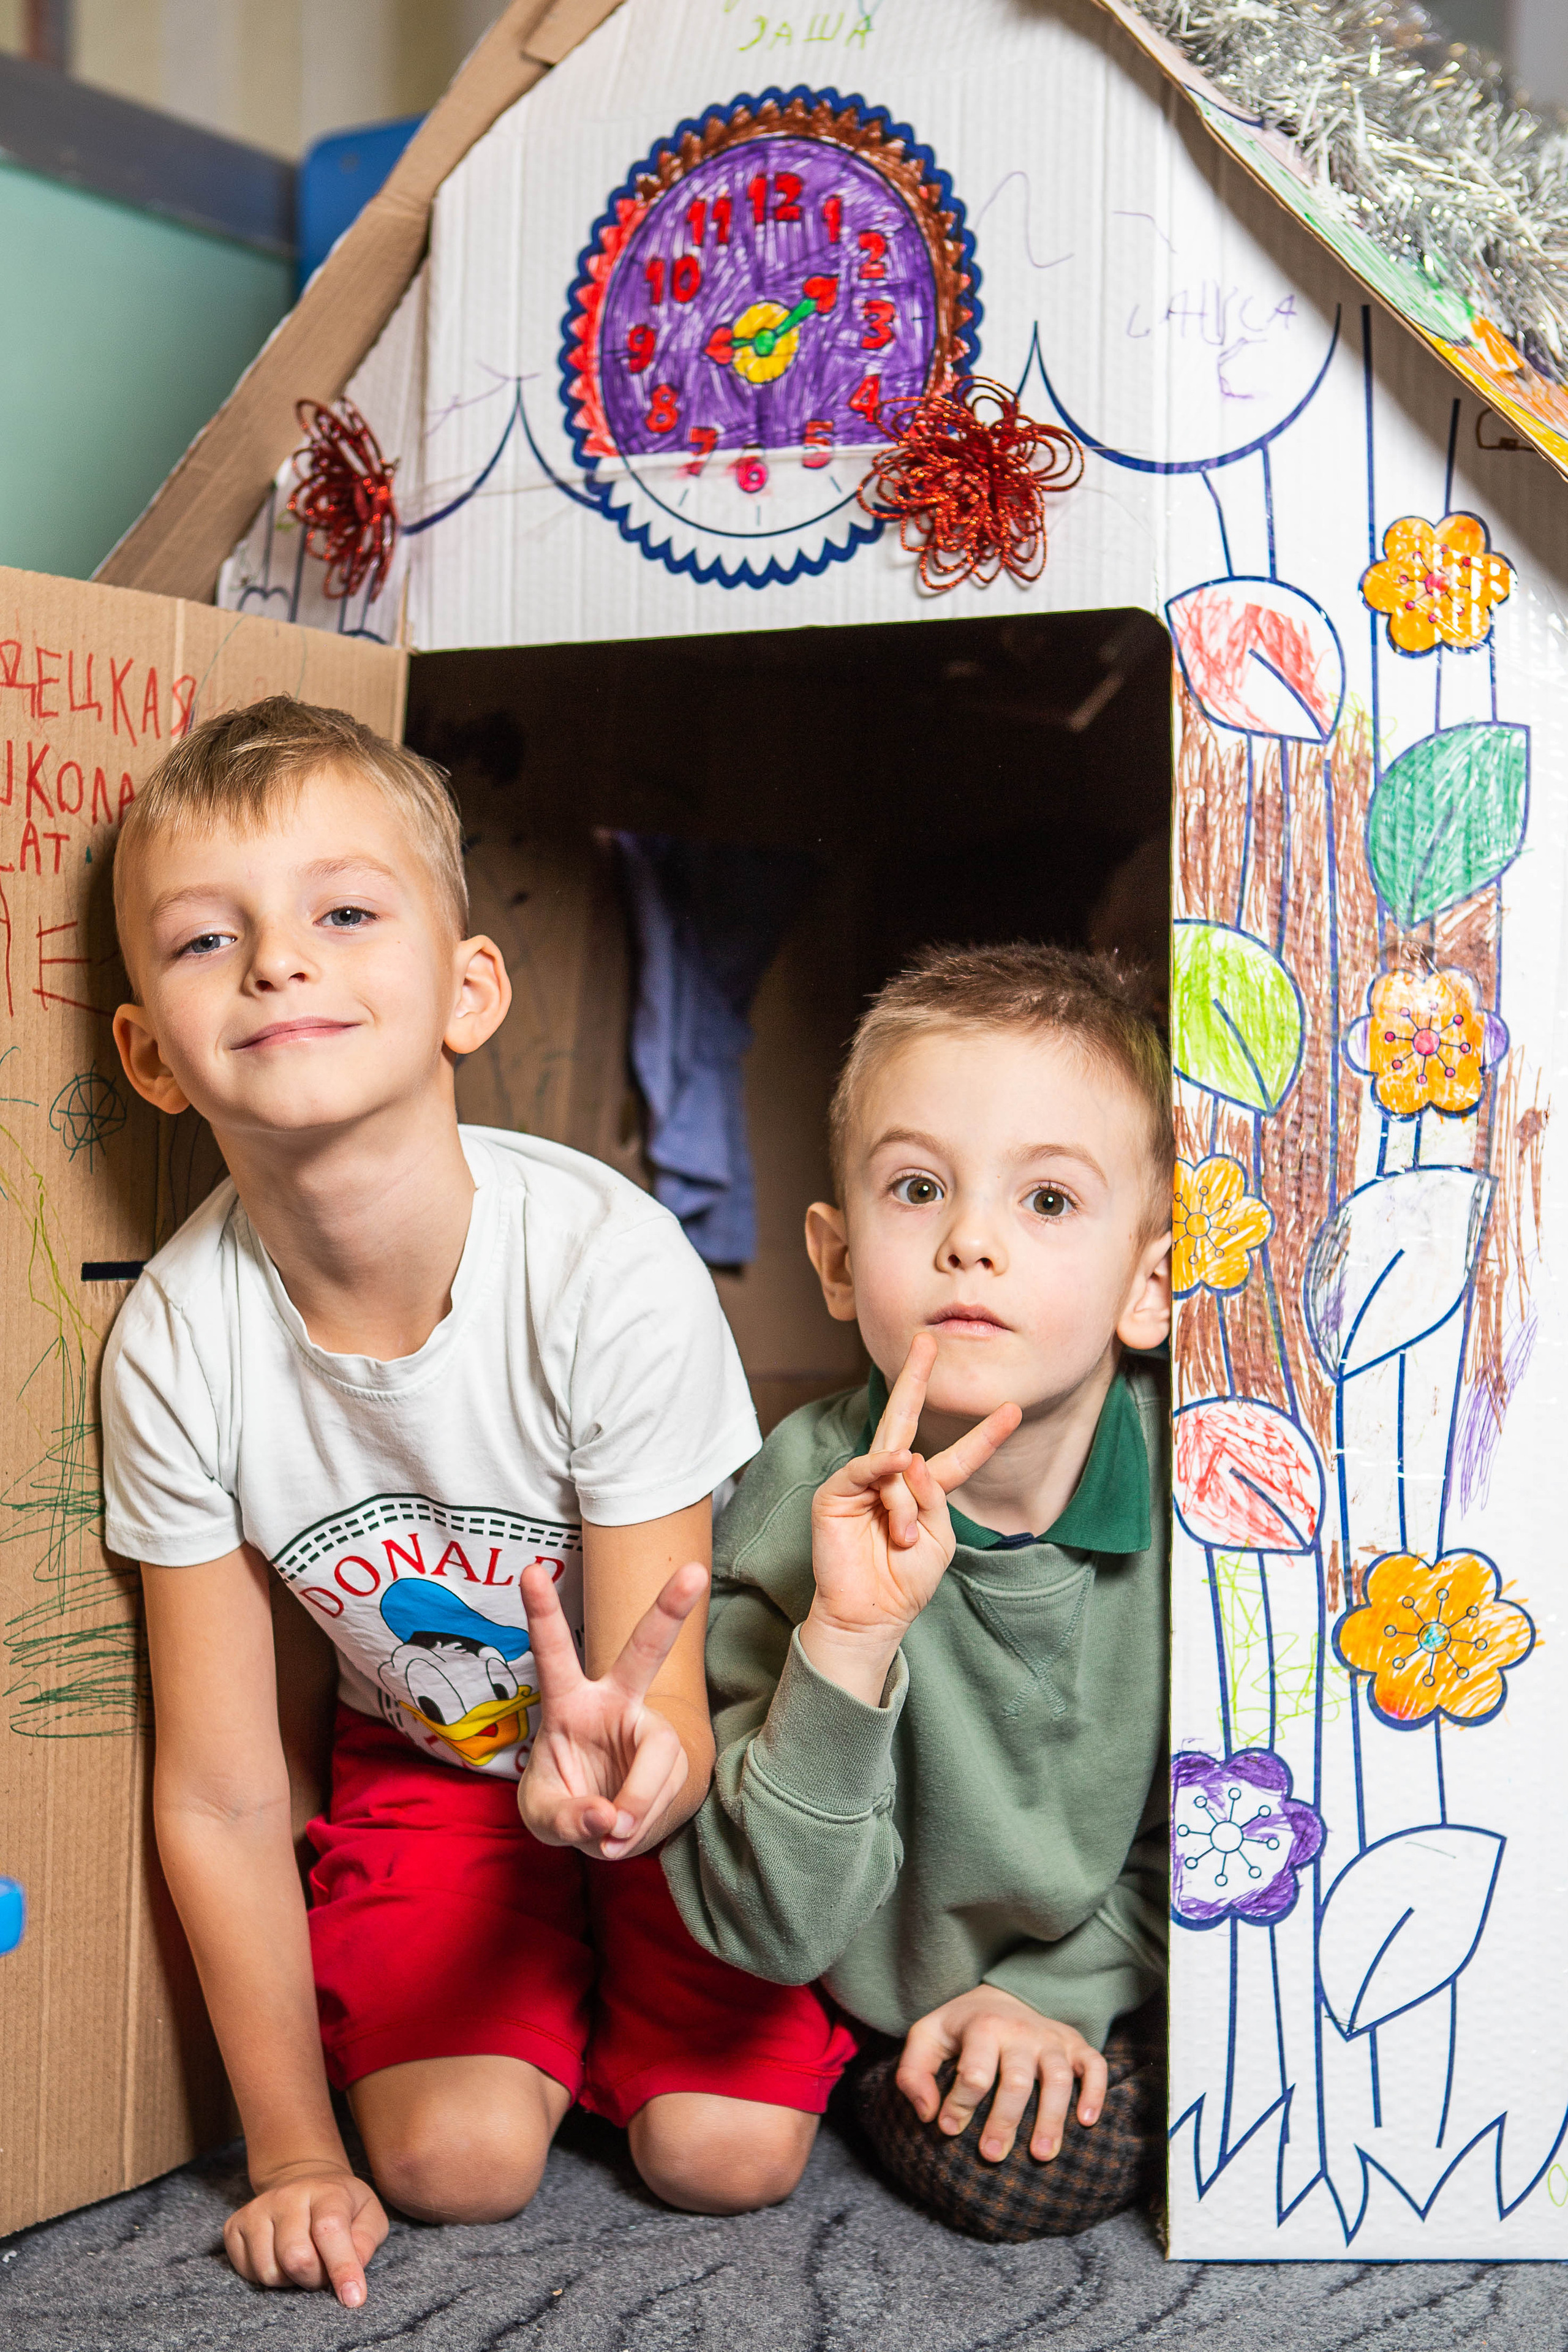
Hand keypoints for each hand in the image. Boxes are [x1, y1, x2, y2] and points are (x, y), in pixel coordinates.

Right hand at [223, 2162, 386, 2302]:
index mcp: (326, 2190)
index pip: (330, 2230)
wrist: (302, 2181)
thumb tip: (352, 2270)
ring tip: (303, 2260)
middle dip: (314, 2278)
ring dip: (290, 2280)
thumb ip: (366, 2241)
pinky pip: (247, 2272)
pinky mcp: (234, 2225)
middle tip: (323, 2270)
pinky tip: (279, 2258)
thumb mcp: (368, 2214)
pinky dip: (267, 2277)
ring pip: (269, 2271)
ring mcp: (257, 2209)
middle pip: (296, 2257)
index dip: (342, 2267)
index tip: (353, 2298)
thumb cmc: (340, 2206)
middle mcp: (288, 2195)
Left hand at [519, 1557, 706, 1859]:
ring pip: (658, 1752)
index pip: (554, 1653)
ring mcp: (649, 1730)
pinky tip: (624, 1833)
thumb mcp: (543, 1816)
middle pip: (645, 1652)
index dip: (543, 1612)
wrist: (608, 1828)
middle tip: (695, 1573)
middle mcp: (614, 1703)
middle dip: (670, 1611)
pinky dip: (642, 1821)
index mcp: (569, 1702)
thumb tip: (609, 1817)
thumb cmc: (565, 1806)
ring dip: (636, 1800)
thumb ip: (567, 1817)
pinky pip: (665, 1791)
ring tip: (612, 1833)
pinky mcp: (674, 1761)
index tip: (530, 1569)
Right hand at [802, 1334, 1018, 1698]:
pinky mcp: (836, 1493)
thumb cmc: (904, 1582)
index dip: (984, 1435)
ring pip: (897, 1464)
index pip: (959, 1457)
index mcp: (924, 1492)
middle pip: (905, 1418)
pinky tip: (894, 1470)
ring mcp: (863, 1482)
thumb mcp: (938, 1541)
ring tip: (903, 1540)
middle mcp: (893, 1479)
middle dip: (916, 1378)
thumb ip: (933, 1498)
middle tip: (928, 1341)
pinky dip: (882, 1472)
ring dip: (907, 1506)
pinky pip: (865, 1470)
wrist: (870, 1615)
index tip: (1012, 1410)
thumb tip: (911, 1459)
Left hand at [897, 1987, 1107, 2163]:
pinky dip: (1096, 2092)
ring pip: (1059, 2079)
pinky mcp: (1075, 2045)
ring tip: (1041, 2155)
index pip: (974, 2073)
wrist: (1002, 1994)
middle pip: (1017, 2081)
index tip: (949, 2130)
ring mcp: (1051, 2038)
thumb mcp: (926, 2037)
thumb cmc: (961, 2027)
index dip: (959, 2105)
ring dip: (1052, 2119)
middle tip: (992, 2156)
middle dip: (1005, 2121)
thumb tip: (928, 2115)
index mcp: (983, 2027)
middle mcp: (1020, 2031)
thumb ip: (914, 2073)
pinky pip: (1094, 2066)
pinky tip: (1087, 2122)